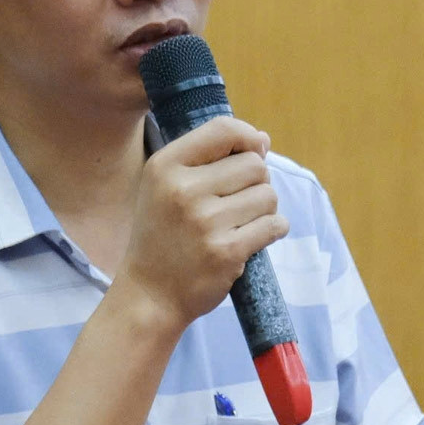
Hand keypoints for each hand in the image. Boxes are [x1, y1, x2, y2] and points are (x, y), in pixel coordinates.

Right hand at [117, 116, 287, 328]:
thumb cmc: (163, 235)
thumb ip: (210, 158)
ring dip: (264, 208)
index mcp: (166, 166)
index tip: (254, 152)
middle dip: (257, 181)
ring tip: (241, 222)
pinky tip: (254, 237)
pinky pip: (274, 225)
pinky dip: (273, 229)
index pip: (223, 129)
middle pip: (254, 165)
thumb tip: (263, 139)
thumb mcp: (166, 186)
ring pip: (268, 195)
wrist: (149, 295)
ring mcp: (205, 222)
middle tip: (239, 202)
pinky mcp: (226, 251)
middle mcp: (183, 189)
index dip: (248, 138)